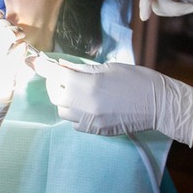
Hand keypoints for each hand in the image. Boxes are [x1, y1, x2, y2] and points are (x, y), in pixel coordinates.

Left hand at [33, 59, 192, 146]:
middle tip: (62, 76)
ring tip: (77, 91)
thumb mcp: (109, 68)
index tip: (33, 61)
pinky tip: (86, 105)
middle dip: (55, 84)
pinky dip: (74, 113)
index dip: (42, 67)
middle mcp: (84, 103)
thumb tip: (61, 65)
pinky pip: (74, 123)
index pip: (55, 74)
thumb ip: (83, 69)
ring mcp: (89, 119)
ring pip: (63, 111)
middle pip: (55, 94)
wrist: (159, 104)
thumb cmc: (137, 79)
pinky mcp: (96, 130)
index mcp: (87, 82)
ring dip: (64, 100)